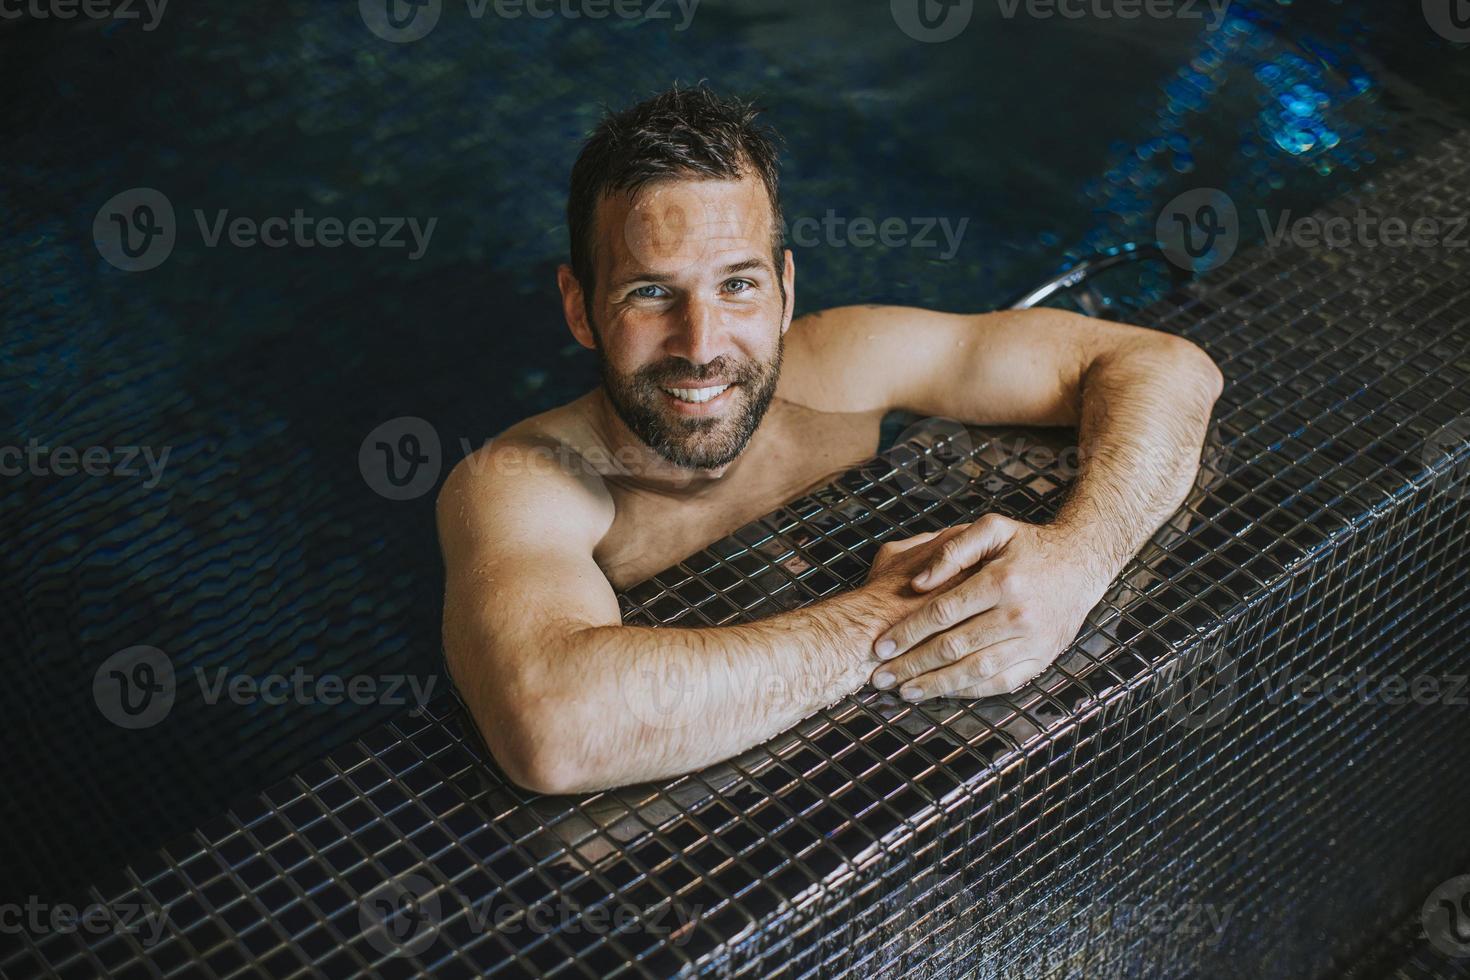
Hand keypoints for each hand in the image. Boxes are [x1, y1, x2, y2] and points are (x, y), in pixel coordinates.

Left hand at [868, 514, 1112, 700]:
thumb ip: (953, 549)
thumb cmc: (1030, 544)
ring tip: (905, 692)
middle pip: (953, 646)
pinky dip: (969, 691)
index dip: (908, 631)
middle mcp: (1017, 614)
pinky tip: (943, 692)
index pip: (943, 612)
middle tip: (880, 676)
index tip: (881, 645)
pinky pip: (1000, 682)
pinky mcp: (1042, 658)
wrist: (1083, 562)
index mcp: (1001, 580)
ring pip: (974, 670)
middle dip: (912, 664)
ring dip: (936, 684)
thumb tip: (918, 582)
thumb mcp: (993, 529)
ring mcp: (1032, 640)